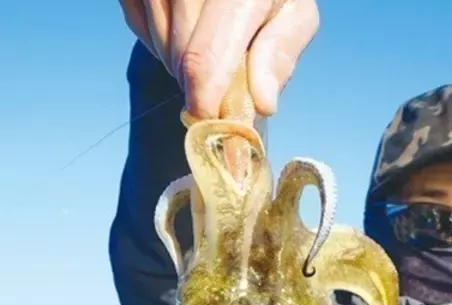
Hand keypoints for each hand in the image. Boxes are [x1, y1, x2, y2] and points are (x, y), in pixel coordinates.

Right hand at [118, 0, 318, 117]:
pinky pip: (138, 24)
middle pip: (179, 57)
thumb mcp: (294, 12)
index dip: (204, 104)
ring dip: (179, 60)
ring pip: (158, 43)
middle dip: (200, 81)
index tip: (210, 126)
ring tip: (205, 45)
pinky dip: (159, 36)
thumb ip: (280, 53)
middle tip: (221, 77)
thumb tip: (263, 104)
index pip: (203, 60)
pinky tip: (182, 26)